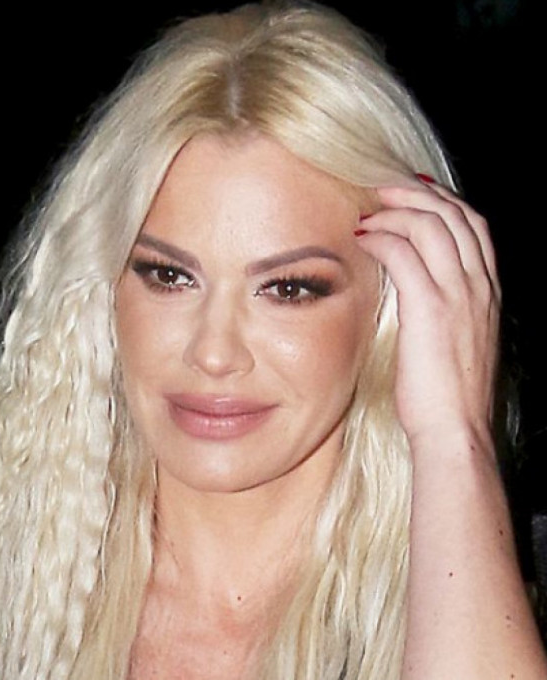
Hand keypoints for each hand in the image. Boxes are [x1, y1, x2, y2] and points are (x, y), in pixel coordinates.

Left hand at [355, 177, 499, 449]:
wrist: (456, 431)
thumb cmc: (446, 395)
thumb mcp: (455, 344)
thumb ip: (444, 310)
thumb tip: (414, 290)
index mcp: (487, 293)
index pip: (473, 227)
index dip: (444, 202)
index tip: (412, 195)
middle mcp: (479, 287)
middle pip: (455, 216)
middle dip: (417, 195)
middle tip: (383, 189)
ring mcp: (459, 296)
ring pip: (432, 226)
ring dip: (396, 211)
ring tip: (369, 212)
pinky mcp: (432, 309)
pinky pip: (406, 254)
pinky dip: (384, 238)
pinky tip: (364, 238)